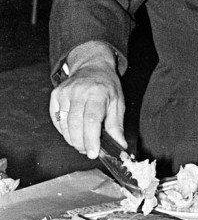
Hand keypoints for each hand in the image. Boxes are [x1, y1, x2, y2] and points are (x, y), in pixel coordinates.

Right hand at [49, 41, 125, 157]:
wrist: (92, 66)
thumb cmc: (107, 87)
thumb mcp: (118, 103)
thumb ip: (117, 126)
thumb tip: (121, 146)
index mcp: (98, 93)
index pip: (92, 120)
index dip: (91, 139)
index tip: (93, 153)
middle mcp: (79, 91)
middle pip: (75, 124)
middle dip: (81, 143)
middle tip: (88, 150)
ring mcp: (65, 92)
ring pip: (64, 124)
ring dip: (72, 139)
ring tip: (82, 143)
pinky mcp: (56, 95)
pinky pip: (56, 119)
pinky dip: (63, 130)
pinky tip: (73, 132)